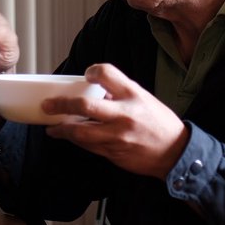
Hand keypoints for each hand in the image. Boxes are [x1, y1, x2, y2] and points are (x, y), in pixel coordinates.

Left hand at [44, 64, 189, 179]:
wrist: (175, 153)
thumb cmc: (160, 124)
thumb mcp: (144, 99)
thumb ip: (120, 94)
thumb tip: (95, 91)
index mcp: (133, 95)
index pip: (106, 73)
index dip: (92, 71)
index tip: (86, 75)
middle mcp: (124, 114)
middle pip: (84, 106)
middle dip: (61, 104)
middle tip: (48, 104)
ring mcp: (117, 135)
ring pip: (79, 131)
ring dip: (61, 129)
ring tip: (52, 127)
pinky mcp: (113, 152)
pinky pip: (87, 146)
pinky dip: (75, 140)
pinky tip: (68, 136)